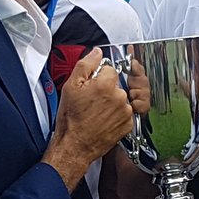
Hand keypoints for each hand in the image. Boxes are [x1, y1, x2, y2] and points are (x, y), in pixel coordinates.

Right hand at [45, 49, 149, 185]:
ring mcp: (125, 111)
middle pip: (115, 84)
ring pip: (121, 98)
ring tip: (96, 112)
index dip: (98, 77)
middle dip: (105, 89)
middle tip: (91, 101)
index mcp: (105, 84)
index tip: (91, 85)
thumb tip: (96, 53)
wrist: (75, 145)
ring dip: (111, 102)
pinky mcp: (128, 124)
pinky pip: (124, 112)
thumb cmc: (72, 119)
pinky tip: (103, 119)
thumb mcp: (71, 86)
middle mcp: (119, 97)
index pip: (109, 69)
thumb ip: (86, 64)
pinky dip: (116, 115)